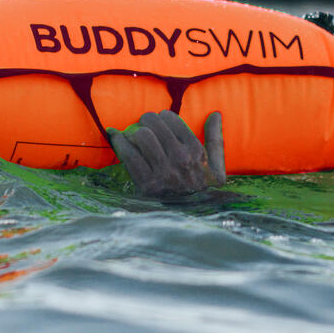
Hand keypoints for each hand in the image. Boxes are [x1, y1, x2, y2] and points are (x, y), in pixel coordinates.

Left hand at [106, 110, 225, 196]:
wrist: (192, 218)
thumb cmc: (203, 190)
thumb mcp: (218, 167)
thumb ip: (216, 139)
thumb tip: (216, 114)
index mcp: (195, 151)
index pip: (170, 118)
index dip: (161, 116)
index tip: (157, 122)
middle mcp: (180, 159)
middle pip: (153, 123)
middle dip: (145, 120)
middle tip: (142, 125)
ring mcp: (163, 173)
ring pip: (141, 136)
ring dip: (133, 131)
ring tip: (132, 134)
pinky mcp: (147, 185)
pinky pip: (129, 155)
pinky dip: (119, 142)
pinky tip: (116, 137)